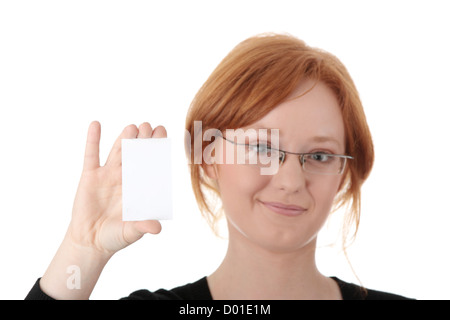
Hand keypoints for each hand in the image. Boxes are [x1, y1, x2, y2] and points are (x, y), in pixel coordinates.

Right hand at [67, 121, 165, 255]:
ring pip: (117, 152)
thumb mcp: (130, 232)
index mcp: (139, 188)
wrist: (90, 241)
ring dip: (124, 139)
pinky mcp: (90, 176)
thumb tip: (157, 228)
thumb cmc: (115, 237)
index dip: (156, 150)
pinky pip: (91, 155)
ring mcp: (108, 175)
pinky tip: (96, 124)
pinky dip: (93, 140)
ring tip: (132, 127)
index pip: (150, 165)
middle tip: (149, 126)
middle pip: (136, 154)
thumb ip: (142, 227)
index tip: (162, 134)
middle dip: (142, 141)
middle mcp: (126, 178)